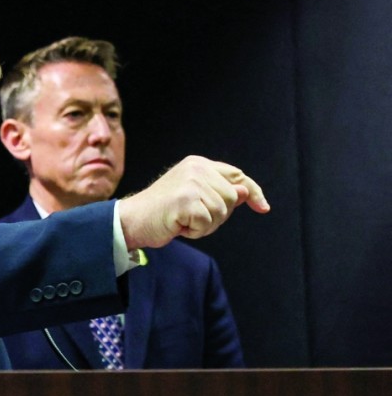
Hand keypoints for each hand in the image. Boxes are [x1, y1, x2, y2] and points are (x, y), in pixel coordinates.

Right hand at [117, 155, 269, 248]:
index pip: (236, 176)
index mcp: (198, 164)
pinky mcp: (186, 200)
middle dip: (218, 215)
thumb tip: (246, 193)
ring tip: (183, 220)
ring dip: (205, 225)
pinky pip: (208, 223)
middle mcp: (196, 168)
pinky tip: (178, 225)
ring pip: (221, 211)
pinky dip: (196, 231)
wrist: (132, 220)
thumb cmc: (162, 212)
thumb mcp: (195, 198)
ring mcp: (191, 183)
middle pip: (231, 197)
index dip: (252, 192)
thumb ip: (219, 193)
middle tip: (192, 218)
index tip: (263, 207)